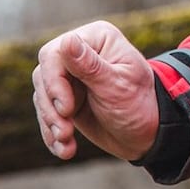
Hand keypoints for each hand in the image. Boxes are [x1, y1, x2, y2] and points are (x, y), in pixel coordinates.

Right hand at [32, 20, 160, 161]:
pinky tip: (64, 149)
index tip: (66, 109)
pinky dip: (51, 134)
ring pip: (41, 97)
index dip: (54, 82)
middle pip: (43, 76)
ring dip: (51, 124)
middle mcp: (79, 53)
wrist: (147, 134)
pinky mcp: (65, 99)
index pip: (55, 54)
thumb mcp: (116, 86)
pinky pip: (46, 114)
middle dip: (50, 108)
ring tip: (66, 144)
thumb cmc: (139, 104)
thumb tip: (67, 41)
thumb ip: (89, 65)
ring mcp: (70, 77)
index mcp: (95, 39)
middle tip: (65, 132)